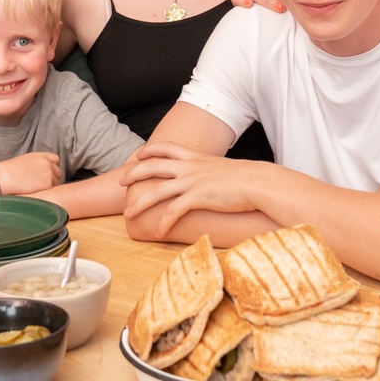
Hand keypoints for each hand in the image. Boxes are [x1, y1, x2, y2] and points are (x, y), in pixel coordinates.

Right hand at [0, 152, 61, 195]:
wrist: (5, 177)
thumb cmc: (9, 170)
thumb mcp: (25, 160)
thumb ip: (37, 163)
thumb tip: (40, 171)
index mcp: (41, 156)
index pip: (56, 159)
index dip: (52, 166)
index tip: (47, 173)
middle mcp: (47, 163)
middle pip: (58, 171)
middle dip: (52, 177)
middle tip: (42, 184)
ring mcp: (49, 173)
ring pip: (55, 182)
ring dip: (49, 186)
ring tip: (37, 190)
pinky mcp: (47, 184)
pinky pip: (52, 189)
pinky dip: (46, 192)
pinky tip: (37, 193)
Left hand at [121, 141, 253, 237]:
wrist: (258, 182)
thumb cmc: (246, 178)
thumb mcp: (223, 169)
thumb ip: (210, 172)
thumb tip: (208, 179)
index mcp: (196, 157)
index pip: (166, 147)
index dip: (149, 149)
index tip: (138, 154)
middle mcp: (190, 167)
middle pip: (153, 165)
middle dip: (134, 173)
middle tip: (121, 182)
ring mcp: (193, 182)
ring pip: (157, 190)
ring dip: (139, 202)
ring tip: (128, 214)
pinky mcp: (198, 197)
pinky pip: (174, 211)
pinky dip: (163, 222)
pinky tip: (157, 233)